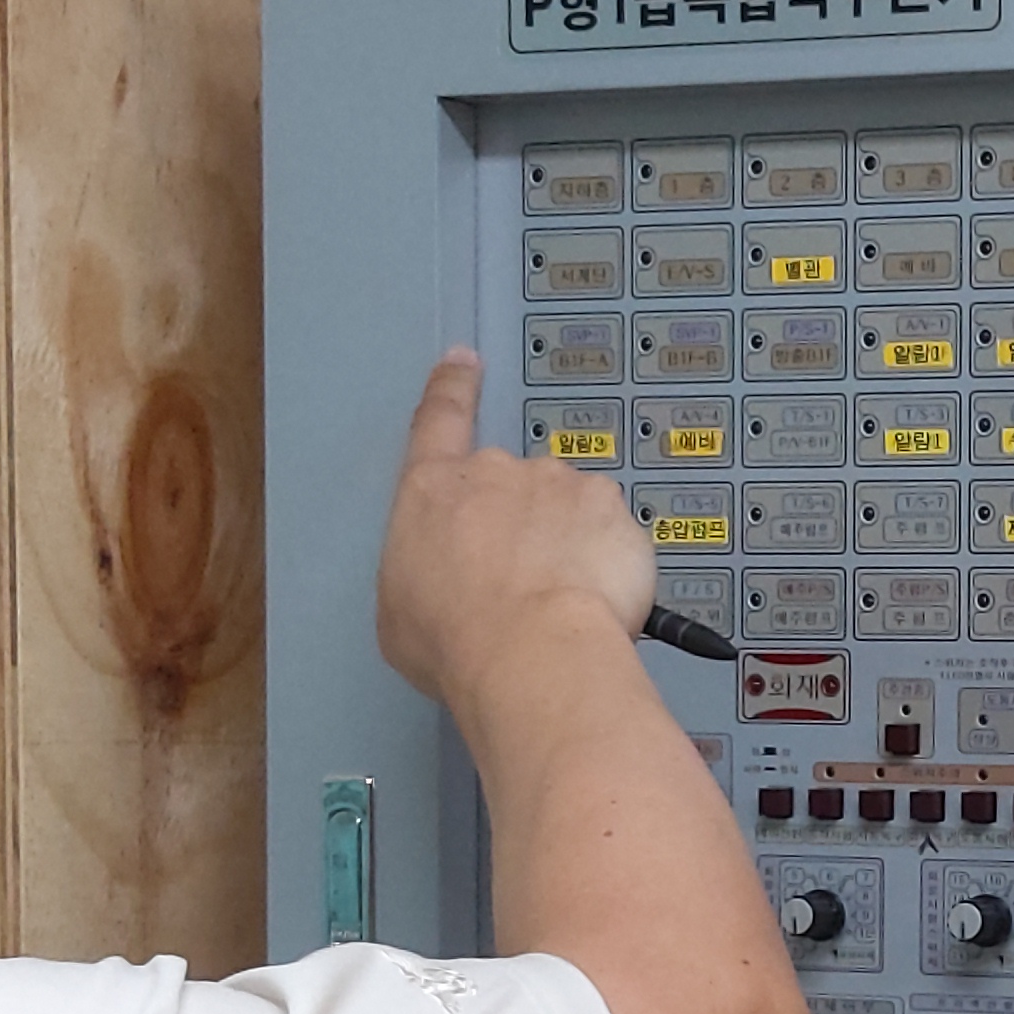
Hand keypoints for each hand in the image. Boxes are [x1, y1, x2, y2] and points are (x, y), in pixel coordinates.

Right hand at [371, 351, 654, 721]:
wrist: (529, 652)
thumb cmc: (451, 642)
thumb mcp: (401, 611)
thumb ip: (424, 570)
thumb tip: (443, 579)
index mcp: (432, 490)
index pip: (439, 418)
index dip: (452, 387)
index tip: (465, 361)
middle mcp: (495, 471)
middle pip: (513, 485)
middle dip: (523, 525)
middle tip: (524, 584)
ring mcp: (560, 483)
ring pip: (569, 508)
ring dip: (569, 543)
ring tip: (562, 602)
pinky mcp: (613, 508)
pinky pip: (613, 532)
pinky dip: (609, 560)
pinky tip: (597, 600)